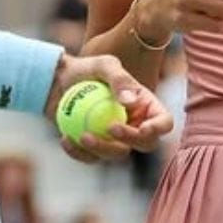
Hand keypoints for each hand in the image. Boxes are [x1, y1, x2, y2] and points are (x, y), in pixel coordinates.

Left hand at [49, 52, 174, 164]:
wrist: (59, 81)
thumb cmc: (87, 69)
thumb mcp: (104, 65)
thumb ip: (119, 80)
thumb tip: (130, 102)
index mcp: (146, 107)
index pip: (163, 122)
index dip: (158, 129)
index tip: (142, 128)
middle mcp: (135, 126)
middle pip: (145, 144)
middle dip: (132, 140)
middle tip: (111, 128)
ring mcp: (116, 140)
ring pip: (117, 154)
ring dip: (102, 149)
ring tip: (82, 136)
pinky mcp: (95, 149)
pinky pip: (91, 157)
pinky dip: (79, 152)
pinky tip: (65, 140)